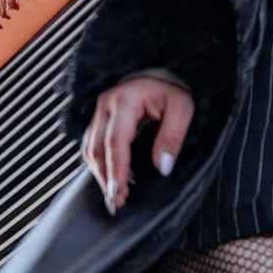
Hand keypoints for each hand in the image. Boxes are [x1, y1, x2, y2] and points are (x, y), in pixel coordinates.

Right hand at [81, 75, 195, 214]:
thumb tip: (162, 168)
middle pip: (96, 148)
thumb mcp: (182, 107)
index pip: (115, 142)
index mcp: (125, 100)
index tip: (118, 193)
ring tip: (115, 195)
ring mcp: (100, 110)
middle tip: (116, 203)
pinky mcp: (100, 117)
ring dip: (100, 174)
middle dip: (105, 178)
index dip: (116, 170)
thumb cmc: (173, 87)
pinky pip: (92, 144)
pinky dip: (100, 164)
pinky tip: (114, 178)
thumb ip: (172, 136)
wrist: (162, 69)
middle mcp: (106, 104)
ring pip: (90, 148)